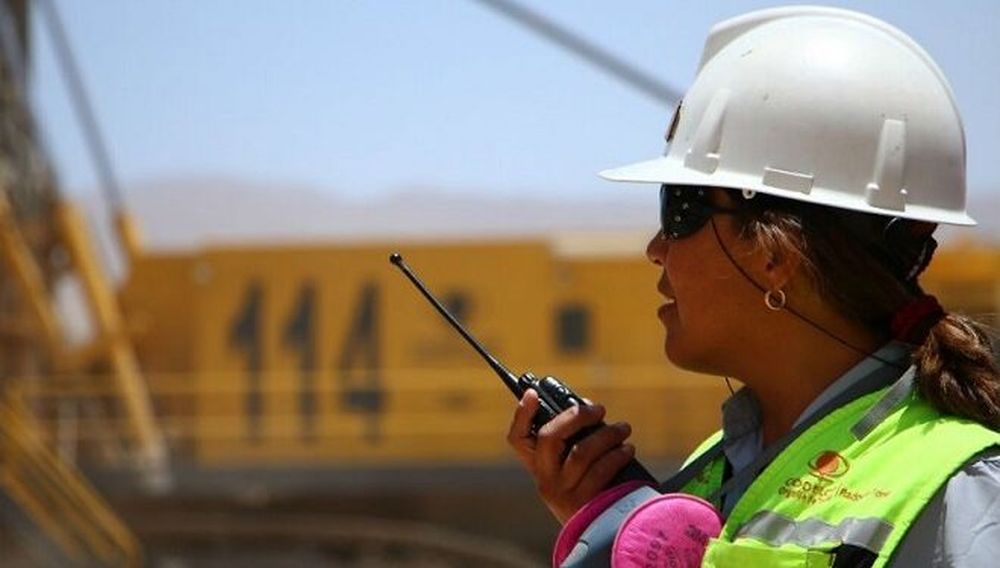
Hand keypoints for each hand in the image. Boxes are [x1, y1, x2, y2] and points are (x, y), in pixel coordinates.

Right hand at [507, 389, 635, 523]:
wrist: (600, 534)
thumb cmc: (589, 489)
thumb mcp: (572, 469)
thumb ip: (572, 441)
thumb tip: (585, 408)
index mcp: (538, 467)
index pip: (517, 439)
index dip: (521, 415)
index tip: (532, 394)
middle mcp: (545, 480)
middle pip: (550, 437)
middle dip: (576, 416)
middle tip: (598, 409)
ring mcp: (563, 492)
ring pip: (581, 452)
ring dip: (607, 434)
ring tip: (623, 428)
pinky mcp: (585, 502)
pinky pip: (601, 470)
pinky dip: (617, 455)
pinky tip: (627, 450)